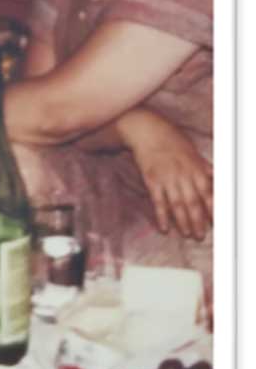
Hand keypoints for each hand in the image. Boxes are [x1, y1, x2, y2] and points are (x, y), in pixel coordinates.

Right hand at [125, 116, 211, 240]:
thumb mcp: (194, 154)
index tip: (217, 225)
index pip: (209, 195)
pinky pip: (158, 202)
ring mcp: (167, 179)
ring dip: (183, 222)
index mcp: (197, 170)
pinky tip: (165, 228)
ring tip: (187, 234)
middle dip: (199, 221)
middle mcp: (184, 176)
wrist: (149, 132)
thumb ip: (206, 169)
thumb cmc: (173, 141)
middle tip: (201, 236)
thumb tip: (218, 182)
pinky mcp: (152, 180)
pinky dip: (162, 216)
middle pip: (194, 203)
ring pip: (177, 205)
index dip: (213, 211)